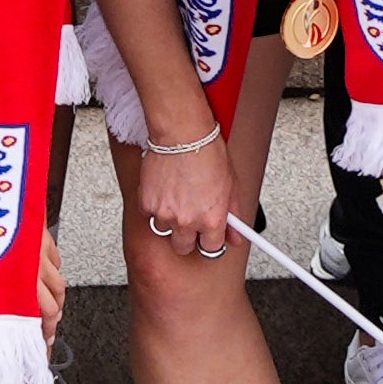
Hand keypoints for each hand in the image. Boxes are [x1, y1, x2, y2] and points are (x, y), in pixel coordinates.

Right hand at [121, 126, 241, 265]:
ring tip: (177, 196)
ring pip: (164, 230)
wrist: (182, 133)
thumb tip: (237, 236)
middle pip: (184, 248)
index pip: (211, 250)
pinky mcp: (146, 204)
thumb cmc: (207, 152)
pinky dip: (155, 205)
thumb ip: (233, 216)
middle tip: (190, 217)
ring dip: (169, 219)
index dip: (210, 241)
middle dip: (187, 236)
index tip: (208, 236)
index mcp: (211, 220)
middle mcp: (187, 221)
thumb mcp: (231, 185)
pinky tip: (164, 189)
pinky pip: (149, 215)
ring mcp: (164, 214)